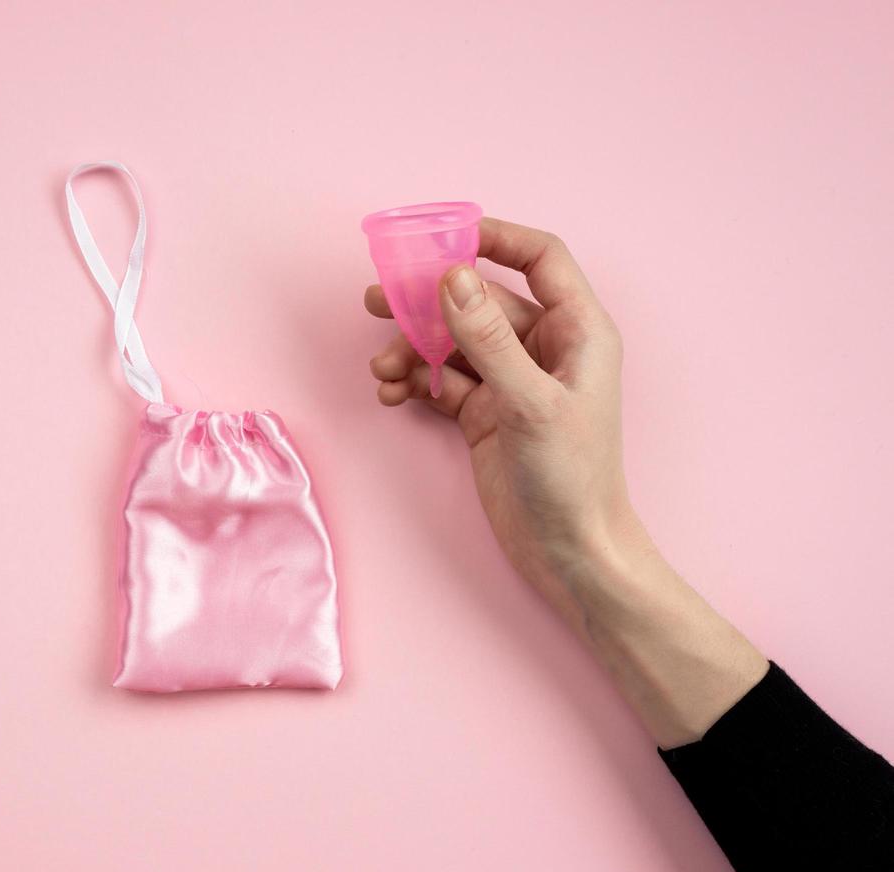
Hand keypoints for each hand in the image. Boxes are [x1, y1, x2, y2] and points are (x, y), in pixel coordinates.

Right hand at [366, 218, 765, 745]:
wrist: (569, 552)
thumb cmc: (571, 478)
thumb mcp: (529, 403)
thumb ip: (488, 339)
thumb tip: (451, 278)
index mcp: (577, 331)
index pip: (539, 258)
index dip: (494, 238)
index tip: (442, 237)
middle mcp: (544, 348)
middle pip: (479, 300)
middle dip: (427, 301)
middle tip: (376, 299)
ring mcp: (511, 381)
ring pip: (452, 342)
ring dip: (412, 348)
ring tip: (380, 369)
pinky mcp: (484, 413)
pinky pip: (440, 379)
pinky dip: (413, 381)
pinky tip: (390, 393)